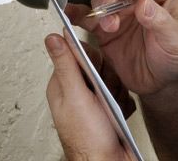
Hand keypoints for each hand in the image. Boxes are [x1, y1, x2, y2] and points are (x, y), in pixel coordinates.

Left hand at [44, 33, 133, 160]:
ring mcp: (93, 101)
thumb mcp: (75, 96)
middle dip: (108, 78)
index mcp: (62, 85)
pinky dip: (124, 103)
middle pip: (98, 65)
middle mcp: (77, 91)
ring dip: (117, 93)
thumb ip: (66, 65)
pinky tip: (117, 115)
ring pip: (113, 78)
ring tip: (111, 109)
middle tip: (103, 94)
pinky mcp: (108, 109)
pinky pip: (122, 94)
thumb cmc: (89, 139)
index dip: (91, 59)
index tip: (96, 71)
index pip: (77, 53)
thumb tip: (53, 38)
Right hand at [66, 0, 177, 96]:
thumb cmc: (177, 57)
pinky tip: (69, 15)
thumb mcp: (176, 39)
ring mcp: (119, 11)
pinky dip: (76, 14)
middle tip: (110, 4)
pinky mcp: (103, 29)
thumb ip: (161, 21)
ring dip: (99, 7)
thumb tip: (144, 2)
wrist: (164, 83)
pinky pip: (86, 17)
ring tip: (108, 26)